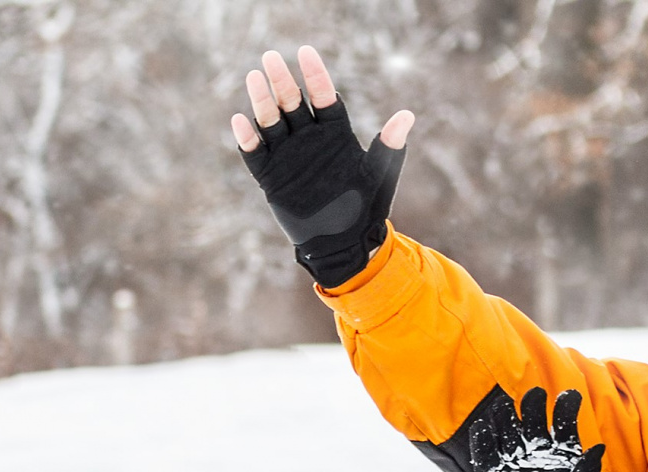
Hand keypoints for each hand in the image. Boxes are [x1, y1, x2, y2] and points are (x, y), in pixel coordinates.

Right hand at [232, 47, 414, 288]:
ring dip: (262, 101)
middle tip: (270, 57)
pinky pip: (255, 154)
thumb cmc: (365, 208)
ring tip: (253, 78)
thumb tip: (407, 116)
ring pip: (271, 122)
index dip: (315, 74)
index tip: (305, 51)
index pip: (323, 96)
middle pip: (292, 103)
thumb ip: (389, 147)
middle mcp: (309, 139)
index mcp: (334, 133)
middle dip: (282, 81)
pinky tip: (240, 120)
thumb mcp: (379, 176)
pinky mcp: (271, 177)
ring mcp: (288, 157)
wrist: (344, 244)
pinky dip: (247, 138)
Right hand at [465, 387, 604, 471]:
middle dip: (533, 405)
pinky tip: (482, 428)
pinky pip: (485, 456)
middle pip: (532, 420)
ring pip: (508, 431)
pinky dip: (482, 442)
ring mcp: (516, 464)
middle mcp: (538, 453)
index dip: (565, 407)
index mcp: (561, 452)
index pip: (563, 422)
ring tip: (504, 405)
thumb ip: (585, 469)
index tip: (569, 395)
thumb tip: (597, 448)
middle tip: (535, 394)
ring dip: (505, 417)